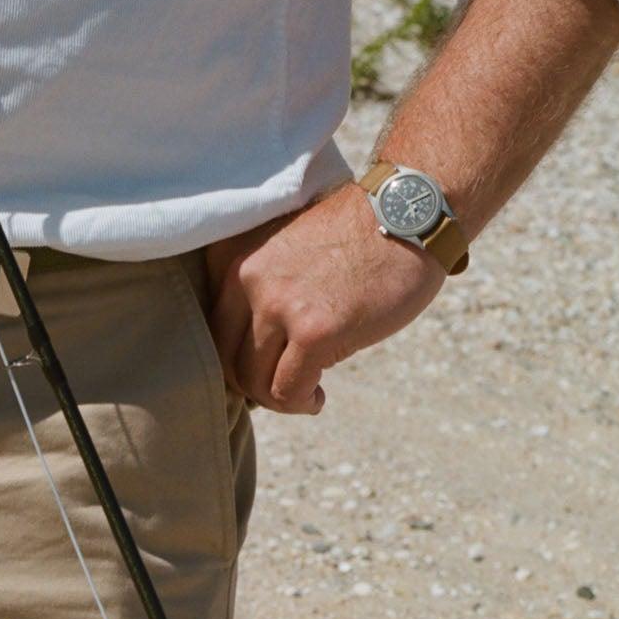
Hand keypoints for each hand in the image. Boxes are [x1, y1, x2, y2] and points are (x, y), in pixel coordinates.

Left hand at [202, 184, 446, 414]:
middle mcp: (245, 277)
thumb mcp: (283, 248)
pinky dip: (300, 402)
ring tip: (304, 391)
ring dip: (279, 398)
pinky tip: (316, 396)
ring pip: (253, 382)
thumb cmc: (354, 236)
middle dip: (254, 383)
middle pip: (227, 360)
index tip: (268, 361)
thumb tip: (250, 355)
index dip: (239, 355)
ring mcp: (278, 304)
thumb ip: (259, 288)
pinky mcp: (314, 331)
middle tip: (284, 385)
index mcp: (231, 256)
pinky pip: (287, 390)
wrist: (406, 215)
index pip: (212, 328)